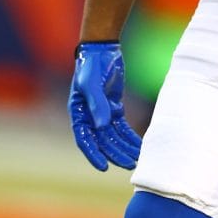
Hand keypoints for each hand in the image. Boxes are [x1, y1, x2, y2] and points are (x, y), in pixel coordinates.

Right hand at [68, 41, 141, 170]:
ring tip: (137, 159)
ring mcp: (102, 113)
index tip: (104, 167)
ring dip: (125, 148)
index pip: (84, 139)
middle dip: (116, 154)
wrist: (102, 49)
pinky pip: (122, 127)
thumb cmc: (92, 65)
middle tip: (130, 164)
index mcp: (78, 113)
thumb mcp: (91, 83)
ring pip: (114, 137)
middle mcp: (89, 116)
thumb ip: (97, 104)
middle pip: (103, 141)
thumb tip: (102, 127)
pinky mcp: (114, 108)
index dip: (93, 154)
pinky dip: (130, 137)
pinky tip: (139, 146)